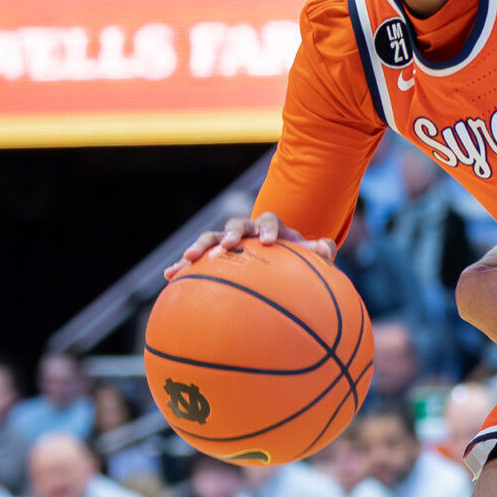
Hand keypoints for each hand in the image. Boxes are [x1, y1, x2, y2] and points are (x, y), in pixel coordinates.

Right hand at [165, 211, 337, 278]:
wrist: (275, 261)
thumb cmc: (294, 260)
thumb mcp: (308, 257)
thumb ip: (320, 252)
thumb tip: (326, 249)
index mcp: (271, 228)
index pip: (270, 220)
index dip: (269, 229)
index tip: (270, 242)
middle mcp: (247, 231)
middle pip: (236, 225)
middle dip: (230, 234)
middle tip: (228, 245)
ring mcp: (227, 243)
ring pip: (211, 239)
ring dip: (200, 246)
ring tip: (188, 258)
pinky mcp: (212, 258)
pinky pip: (196, 262)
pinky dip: (182, 267)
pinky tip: (169, 276)